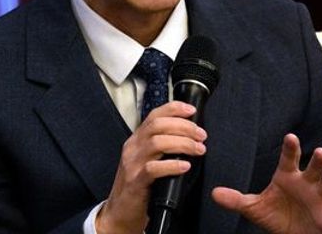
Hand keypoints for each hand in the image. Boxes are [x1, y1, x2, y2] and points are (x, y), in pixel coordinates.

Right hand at [96, 101, 207, 233]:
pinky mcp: (135, 181)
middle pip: (158, 126)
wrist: (120, 211)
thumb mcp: (148, 159)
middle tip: (201, 135)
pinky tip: (185, 166)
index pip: (154, 115)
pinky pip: (153, 169)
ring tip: (198, 149)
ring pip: (157, 143)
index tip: (192, 111)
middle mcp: (133, 147)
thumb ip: (163, 146)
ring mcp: (132, 164)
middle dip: (184, 127)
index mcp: (137, 139)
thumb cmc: (139, 185)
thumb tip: (190, 135)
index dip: (174, 109)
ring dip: (182, 143)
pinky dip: (172, 165)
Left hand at [212, 133, 321, 233]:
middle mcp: (306, 182)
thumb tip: (214, 193)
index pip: (289, 159)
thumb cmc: (275, 215)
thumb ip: (236, 200)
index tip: (290, 137)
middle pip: (313, 167)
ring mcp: (319, 198)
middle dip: (317, 159)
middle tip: (320, 152)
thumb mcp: (254, 208)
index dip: (291, 148)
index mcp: (288, 176)